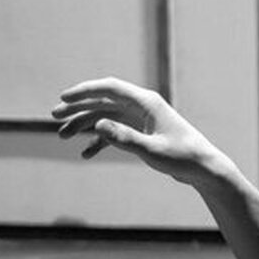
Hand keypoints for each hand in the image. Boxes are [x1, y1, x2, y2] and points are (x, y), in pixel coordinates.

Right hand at [52, 77, 224, 185]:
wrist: (204, 169)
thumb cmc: (183, 158)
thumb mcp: (152, 151)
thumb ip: (125, 139)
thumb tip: (97, 126)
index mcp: (146, 103)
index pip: (109, 88)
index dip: (84, 91)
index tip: (63, 99)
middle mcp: (142, 107)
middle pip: (103, 102)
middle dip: (78, 109)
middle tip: (54, 117)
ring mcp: (141, 120)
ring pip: (106, 117)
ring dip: (84, 125)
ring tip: (62, 136)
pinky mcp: (143, 134)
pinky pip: (115, 133)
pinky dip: (100, 141)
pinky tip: (86, 153)